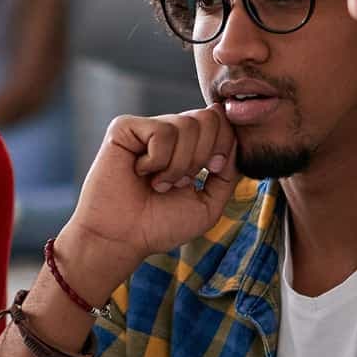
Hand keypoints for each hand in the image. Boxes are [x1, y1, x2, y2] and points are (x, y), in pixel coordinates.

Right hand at [56, 109, 239, 300]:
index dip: (225, 144)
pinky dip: (157, 161)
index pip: (220, 122)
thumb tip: (234, 136)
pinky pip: (161, 131)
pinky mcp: (124, 127)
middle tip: (180, 181)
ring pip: (187, 125)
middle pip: (208, 117)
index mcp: (188, 146)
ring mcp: (146, 128)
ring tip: (158, 184)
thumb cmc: (159, 226)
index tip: (211, 170)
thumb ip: (228, 173)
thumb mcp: (208, 204)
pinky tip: (140, 173)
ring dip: (178, 165)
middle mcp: (168, 132)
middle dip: (203, 155)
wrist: (122, 238)